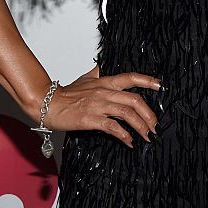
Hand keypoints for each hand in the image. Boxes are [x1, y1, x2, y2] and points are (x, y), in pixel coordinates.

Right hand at [44, 65, 160, 146]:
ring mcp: (98, 105)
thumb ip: (98, 74)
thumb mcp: (85, 79)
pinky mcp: (91, 119)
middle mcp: (104, 92)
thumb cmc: (66, 94)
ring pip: (127, 113)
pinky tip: (129, 141)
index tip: (161, 87)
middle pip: (134, 100)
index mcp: (105, 82)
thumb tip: (103, 66)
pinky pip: (113, 127)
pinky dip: (124, 135)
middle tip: (155, 126)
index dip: (147, 81)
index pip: (130, 77)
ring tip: (147, 136)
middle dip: (149, 114)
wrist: (47, 103)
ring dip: (141, 126)